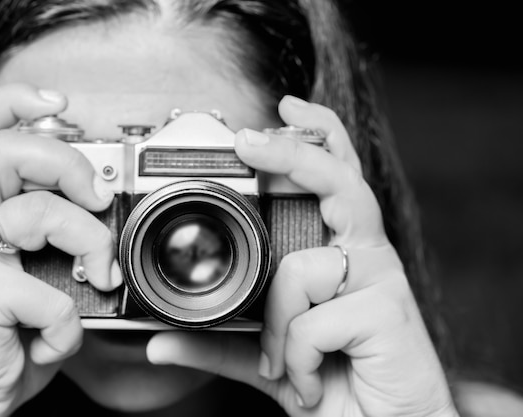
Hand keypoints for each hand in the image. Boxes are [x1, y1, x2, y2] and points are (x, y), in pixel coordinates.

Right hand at [0, 84, 120, 415]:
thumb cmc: (5, 330)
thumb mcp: (37, 272)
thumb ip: (63, 238)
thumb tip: (112, 217)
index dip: (17, 102)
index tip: (59, 104)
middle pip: (10, 149)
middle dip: (70, 166)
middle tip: (97, 201)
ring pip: (39, 213)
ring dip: (90, 248)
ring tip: (98, 280)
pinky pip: (49, 295)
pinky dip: (66, 325)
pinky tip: (52, 338)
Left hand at [146, 96, 458, 415]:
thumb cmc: (335, 381)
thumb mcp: (269, 357)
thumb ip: (218, 345)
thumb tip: (159, 343)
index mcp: (340, 253)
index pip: (334, 178)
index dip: (314, 138)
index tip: (280, 110)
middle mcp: (364, 256)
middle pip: (338, 181)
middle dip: (295, 153)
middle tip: (250, 140)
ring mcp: (381, 282)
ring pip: (303, 269)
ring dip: (277, 325)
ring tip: (283, 360)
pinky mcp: (390, 314)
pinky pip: (314, 320)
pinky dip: (295, 357)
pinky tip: (308, 379)